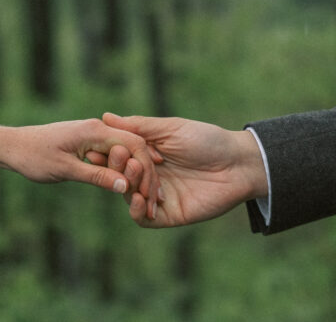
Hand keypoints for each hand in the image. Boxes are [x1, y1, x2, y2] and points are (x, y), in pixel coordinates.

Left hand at [0, 120, 161, 205]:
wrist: (11, 146)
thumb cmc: (33, 156)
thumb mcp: (64, 169)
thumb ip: (95, 176)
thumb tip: (124, 187)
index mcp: (95, 131)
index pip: (134, 145)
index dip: (146, 170)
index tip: (152, 195)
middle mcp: (98, 129)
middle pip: (136, 149)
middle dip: (148, 175)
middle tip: (156, 202)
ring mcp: (94, 135)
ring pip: (127, 153)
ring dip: (138, 175)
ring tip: (149, 200)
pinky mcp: (89, 143)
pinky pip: (115, 156)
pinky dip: (125, 172)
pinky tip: (131, 189)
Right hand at [91, 113, 267, 227]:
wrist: (238, 164)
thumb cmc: (207, 140)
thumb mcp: (170, 128)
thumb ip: (139, 126)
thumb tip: (105, 117)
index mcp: (147, 155)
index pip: (118, 156)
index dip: (107, 152)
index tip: (97, 147)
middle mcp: (149, 176)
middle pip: (120, 177)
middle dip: (116, 167)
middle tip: (121, 157)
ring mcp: (158, 197)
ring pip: (128, 196)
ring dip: (127, 185)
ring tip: (133, 172)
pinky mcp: (169, 215)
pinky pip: (143, 218)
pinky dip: (136, 210)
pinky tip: (138, 198)